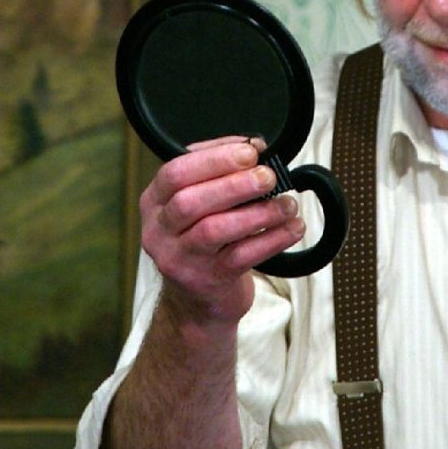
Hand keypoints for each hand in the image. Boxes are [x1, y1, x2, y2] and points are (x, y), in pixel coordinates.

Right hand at [139, 136, 304, 325]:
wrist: (198, 303)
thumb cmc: (203, 243)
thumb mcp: (199, 206)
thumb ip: (217, 173)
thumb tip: (253, 145)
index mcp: (155, 203)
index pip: (174, 173)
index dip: (213, 159)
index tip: (250, 151)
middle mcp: (160, 232)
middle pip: (190, 201)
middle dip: (233, 184)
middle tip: (268, 176)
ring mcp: (181, 259)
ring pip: (214, 230)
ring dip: (257, 213)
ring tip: (286, 203)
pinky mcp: (207, 281)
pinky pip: (242, 256)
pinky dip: (272, 239)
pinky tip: (292, 228)